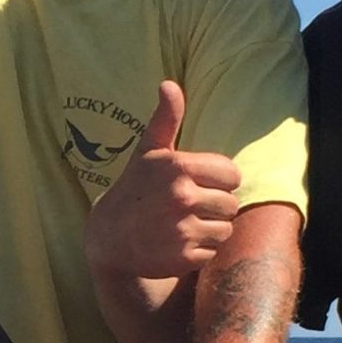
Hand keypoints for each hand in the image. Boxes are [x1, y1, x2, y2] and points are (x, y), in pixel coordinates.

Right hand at [85, 83, 240, 282]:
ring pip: (225, 228)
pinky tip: (179, 244)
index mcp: (178, 167)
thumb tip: (169, 84)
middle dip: (214, 206)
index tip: (197, 184)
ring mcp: (183, 229)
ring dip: (210, 229)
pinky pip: (213, 251)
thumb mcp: (148, 152)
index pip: (232, 174)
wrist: (109, 238)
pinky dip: (201, 250)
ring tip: (185, 225)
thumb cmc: (136, 189)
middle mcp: (182, 197)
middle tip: (188, 207)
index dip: (218, 180)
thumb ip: (165, 120)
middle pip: (231, 203)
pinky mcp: (184, 257)